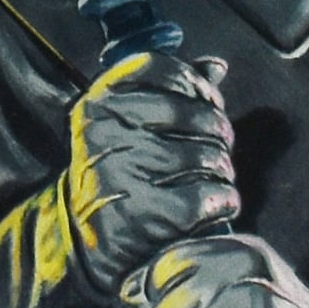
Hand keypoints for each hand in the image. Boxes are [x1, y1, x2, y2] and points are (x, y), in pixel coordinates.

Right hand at [61, 50, 239, 295]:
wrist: (84, 240)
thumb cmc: (117, 172)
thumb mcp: (126, 125)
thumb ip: (168, 91)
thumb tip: (216, 67)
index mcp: (98, 101)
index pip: (158, 68)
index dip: (194, 82)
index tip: (210, 101)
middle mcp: (103, 131)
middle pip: (192, 113)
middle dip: (218, 130)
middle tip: (221, 146)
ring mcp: (119, 172)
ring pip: (204, 155)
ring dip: (223, 168)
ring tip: (218, 176)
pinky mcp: (141, 213)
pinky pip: (205, 196)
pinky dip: (224, 199)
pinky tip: (221, 202)